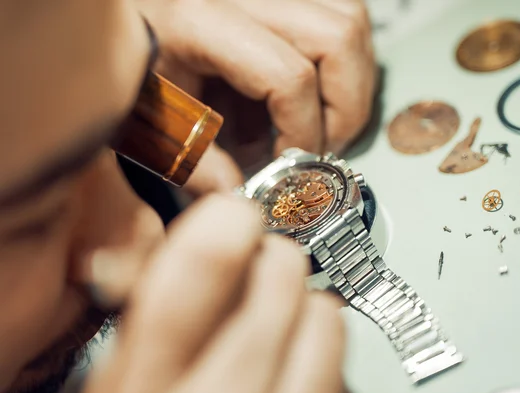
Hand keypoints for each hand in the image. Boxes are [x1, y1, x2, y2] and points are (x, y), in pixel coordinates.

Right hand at [82, 195, 346, 392]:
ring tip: (284, 329)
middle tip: (262, 272)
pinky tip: (300, 375)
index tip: (235, 214)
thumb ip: (150, 320)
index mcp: (145, 386)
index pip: (199, 268)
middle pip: (280, 278)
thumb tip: (185, 245)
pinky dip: (327, 360)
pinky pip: (344, 372)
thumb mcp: (123, 389)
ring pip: (327, 317)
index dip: (226, 223)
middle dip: (274, 262)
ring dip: (308, 309)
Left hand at [137, 0, 375, 191]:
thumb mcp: (147, 120)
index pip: (288, 77)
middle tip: (323, 146)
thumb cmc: (125, 65)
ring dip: (351, 79)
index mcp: (198, 19)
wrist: (117, 19)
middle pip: (338, 36)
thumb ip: (193, 162)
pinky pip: (336, 12)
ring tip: (325, 118)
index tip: (290, 166)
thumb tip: (238, 196)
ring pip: (348, 19)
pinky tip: (314, 89)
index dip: (302, 132)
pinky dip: (340, 57)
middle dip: (345, 107)